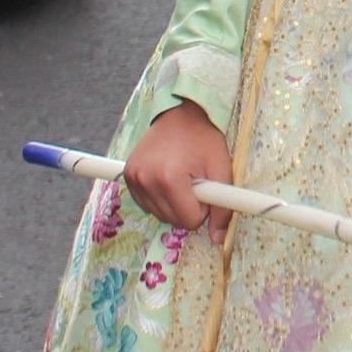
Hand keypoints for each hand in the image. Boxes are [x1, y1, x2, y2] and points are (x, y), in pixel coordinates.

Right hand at [124, 99, 234, 240]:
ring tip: (182, 176)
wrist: (180, 112)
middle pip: (173, 220)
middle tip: (195, 181)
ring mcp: (133, 178)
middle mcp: (146, 180)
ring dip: (175, 204)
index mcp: (170, 179)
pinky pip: (147, 204)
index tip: (205, 187)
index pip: (189, 220)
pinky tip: (168, 178)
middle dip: (189, 207)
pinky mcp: (127, 176)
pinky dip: (161, 198)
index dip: (203, 208)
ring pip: (160, 215)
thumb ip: (223, 207)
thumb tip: (218, 239)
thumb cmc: (204, 138)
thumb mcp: (222, 168)